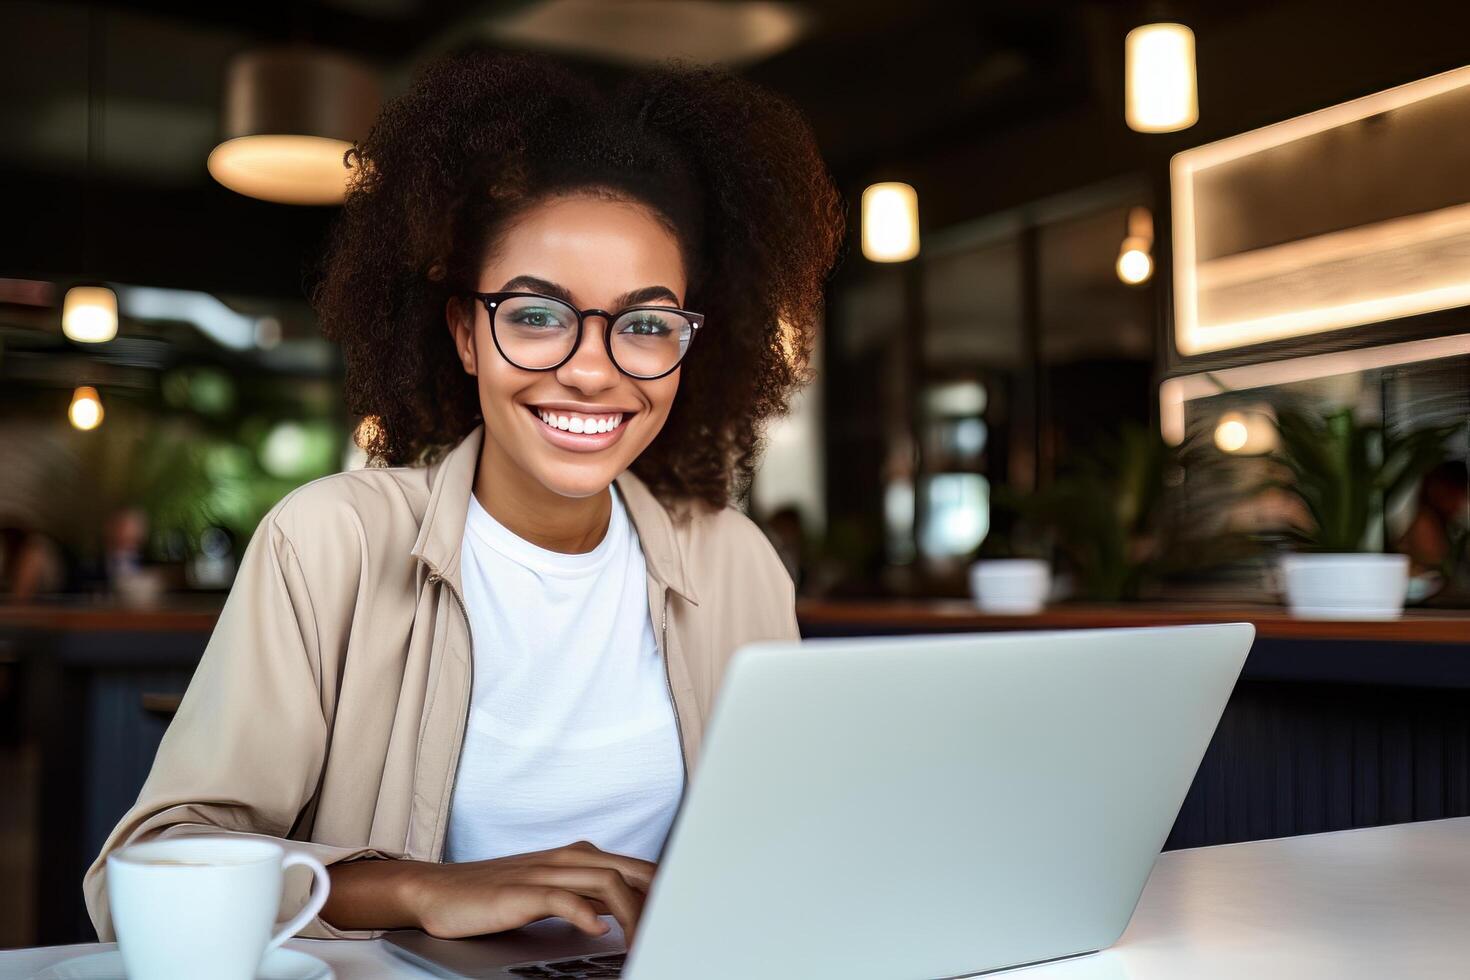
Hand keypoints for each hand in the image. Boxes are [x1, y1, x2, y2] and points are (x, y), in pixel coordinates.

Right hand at [406, 840, 655, 945]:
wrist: (437, 891)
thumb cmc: (492, 895)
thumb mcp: (549, 892)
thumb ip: (586, 897)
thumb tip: (622, 913)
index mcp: (577, 858)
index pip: (635, 867)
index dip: (662, 890)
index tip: (681, 915)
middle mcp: (565, 859)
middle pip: (630, 870)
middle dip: (657, 899)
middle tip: (673, 929)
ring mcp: (543, 873)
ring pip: (604, 883)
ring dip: (631, 914)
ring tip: (643, 942)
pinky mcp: (519, 892)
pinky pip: (560, 897)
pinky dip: (583, 913)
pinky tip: (596, 931)